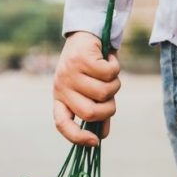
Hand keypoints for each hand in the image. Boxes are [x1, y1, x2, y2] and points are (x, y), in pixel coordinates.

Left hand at [53, 31, 120, 145]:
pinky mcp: (82, 59)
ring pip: (103, 92)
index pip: (62, 123)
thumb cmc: (89, 68)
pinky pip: (108, 74)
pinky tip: (109, 60)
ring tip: (109, 74)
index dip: (77, 137)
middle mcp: (61, 86)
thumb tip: (102, 136)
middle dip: (108, 108)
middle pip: (89, 112)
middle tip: (112, 97)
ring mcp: (70, 73)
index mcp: (60, 98)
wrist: (86, 33)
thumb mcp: (89, 90)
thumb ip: (95, 110)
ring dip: (114, 84)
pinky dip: (115, 68)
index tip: (95, 142)